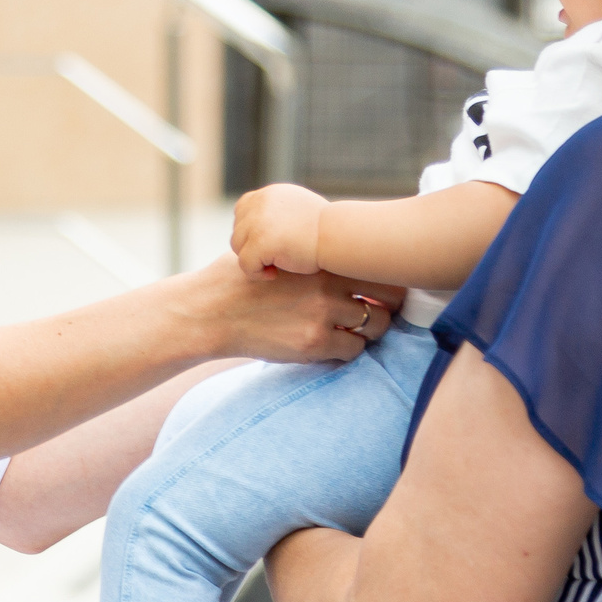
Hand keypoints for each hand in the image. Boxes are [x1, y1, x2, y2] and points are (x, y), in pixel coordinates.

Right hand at [175, 258, 402, 364]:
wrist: (211, 310)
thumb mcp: (278, 251)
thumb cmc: (242, 279)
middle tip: (379, 311)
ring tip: (356, 329)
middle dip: (388, 306)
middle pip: (389, 297)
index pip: (378, 264)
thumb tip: (343, 251)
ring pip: (375, 326)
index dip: (390, 277)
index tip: (386, 286)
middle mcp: (328, 282)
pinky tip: (333, 343)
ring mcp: (323, 313)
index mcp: (321, 256)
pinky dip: (348, 348)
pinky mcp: (313, 342)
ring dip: (369, 330)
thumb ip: (312, 254)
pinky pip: (353, 350)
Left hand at [233, 183, 330, 278]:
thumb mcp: (299, 211)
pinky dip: (257, 273)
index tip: (271, 244)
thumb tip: (264, 227)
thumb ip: (279, 214)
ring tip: (276, 266)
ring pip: (238, 247)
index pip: (243, 210)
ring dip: (254, 259)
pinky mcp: (259, 242)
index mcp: (269, 194)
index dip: (252, 231)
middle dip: (252, 247)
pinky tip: (275, 274)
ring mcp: (257, 221)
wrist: (341, 237)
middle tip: (275, 259)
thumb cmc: (327, 232)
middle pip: (238, 229)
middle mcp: (260, 202)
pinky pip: (245, 263)